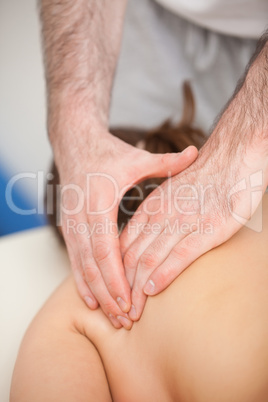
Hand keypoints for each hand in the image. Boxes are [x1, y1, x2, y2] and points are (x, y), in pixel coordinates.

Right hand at [53, 123, 197, 328]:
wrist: (75, 144)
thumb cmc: (108, 153)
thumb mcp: (136, 158)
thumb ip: (166, 162)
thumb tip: (196, 153)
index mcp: (98, 201)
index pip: (104, 247)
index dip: (115, 276)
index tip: (128, 300)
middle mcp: (80, 216)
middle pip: (91, 265)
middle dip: (107, 294)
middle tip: (123, 320)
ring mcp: (71, 222)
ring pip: (80, 266)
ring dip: (95, 293)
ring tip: (111, 317)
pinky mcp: (69, 227)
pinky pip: (74, 260)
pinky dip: (83, 282)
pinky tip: (92, 300)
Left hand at [121, 138, 267, 321]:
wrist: (232, 156)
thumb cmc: (203, 178)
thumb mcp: (171, 194)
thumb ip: (157, 215)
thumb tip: (147, 238)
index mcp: (150, 208)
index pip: (123, 245)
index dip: (115, 272)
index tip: (112, 293)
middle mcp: (160, 216)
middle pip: (130, 258)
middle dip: (121, 290)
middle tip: (118, 314)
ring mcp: (181, 222)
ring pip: (148, 260)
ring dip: (137, 291)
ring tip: (131, 314)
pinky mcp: (206, 228)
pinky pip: (178, 255)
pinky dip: (163, 275)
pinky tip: (153, 291)